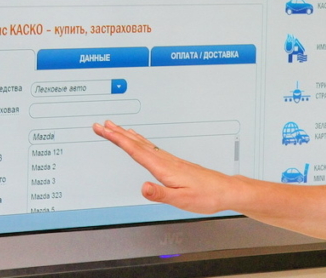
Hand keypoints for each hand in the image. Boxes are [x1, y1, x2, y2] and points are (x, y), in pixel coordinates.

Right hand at [92, 120, 239, 213]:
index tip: (104, 130)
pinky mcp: (173, 163)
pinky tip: (138, 140)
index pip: (135, 151)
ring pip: (143, 144)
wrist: (224, 190)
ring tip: (114, 128)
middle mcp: (165, 160)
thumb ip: (160, 194)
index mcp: (164, 168)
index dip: (117, 139)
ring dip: (126, 135)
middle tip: (100, 125)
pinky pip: (150, 147)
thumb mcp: (181, 200)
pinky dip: (139, 141)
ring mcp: (169, 160)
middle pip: (136, 143)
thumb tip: (143, 187)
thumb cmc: (206, 196)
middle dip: (117, 134)